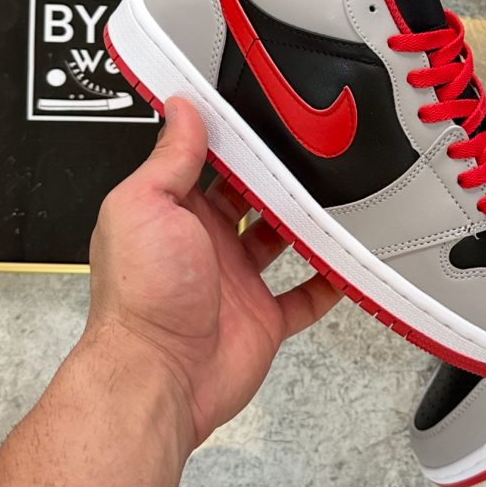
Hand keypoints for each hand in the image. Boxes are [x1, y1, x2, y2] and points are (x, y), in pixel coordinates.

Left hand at [86, 97, 340, 449]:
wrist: (159, 375)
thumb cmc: (141, 295)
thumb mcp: (145, 206)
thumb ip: (168, 159)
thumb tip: (180, 110)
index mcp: (174, 213)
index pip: (210, 165)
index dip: (236, 143)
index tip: (263, 118)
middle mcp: (205, 245)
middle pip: (251, 200)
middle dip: (276, 179)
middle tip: (309, 153)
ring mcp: (237, 282)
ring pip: (281, 241)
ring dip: (304, 223)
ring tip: (334, 196)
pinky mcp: (263, 318)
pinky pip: (304, 296)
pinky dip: (327, 282)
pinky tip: (344, 263)